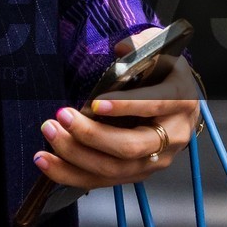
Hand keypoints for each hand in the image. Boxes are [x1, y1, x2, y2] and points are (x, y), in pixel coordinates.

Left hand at [32, 33, 202, 192]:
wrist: (180, 103)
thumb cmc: (164, 75)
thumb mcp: (160, 51)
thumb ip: (142, 46)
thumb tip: (122, 48)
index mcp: (180, 100)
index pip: (155, 105)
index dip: (126, 106)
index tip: (96, 103)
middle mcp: (173, 136)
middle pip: (130, 147)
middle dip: (91, 135)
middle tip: (62, 117)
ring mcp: (156, 160)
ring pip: (113, 169)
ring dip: (75, 155)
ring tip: (49, 134)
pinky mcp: (135, 173)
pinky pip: (101, 180)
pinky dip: (70, 173)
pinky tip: (46, 160)